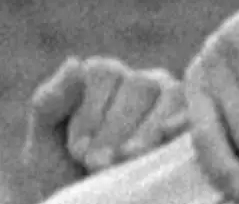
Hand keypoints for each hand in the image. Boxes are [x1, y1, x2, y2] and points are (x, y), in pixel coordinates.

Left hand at [21, 57, 186, 200]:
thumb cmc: (66, 175)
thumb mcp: (44, 143)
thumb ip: (50, 102)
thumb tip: (75, 62)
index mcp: (105, 75)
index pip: (106, 73)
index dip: (90, 114)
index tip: (78, 151)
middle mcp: (144, 80)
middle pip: (139, 84)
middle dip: (115, 129)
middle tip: (97, 164)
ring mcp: (173, 102)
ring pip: (170, 96)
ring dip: (145, 133)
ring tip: (126, 162)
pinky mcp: (193, 127)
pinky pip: (194, 117)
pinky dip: (180, 130)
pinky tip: (159, 151)